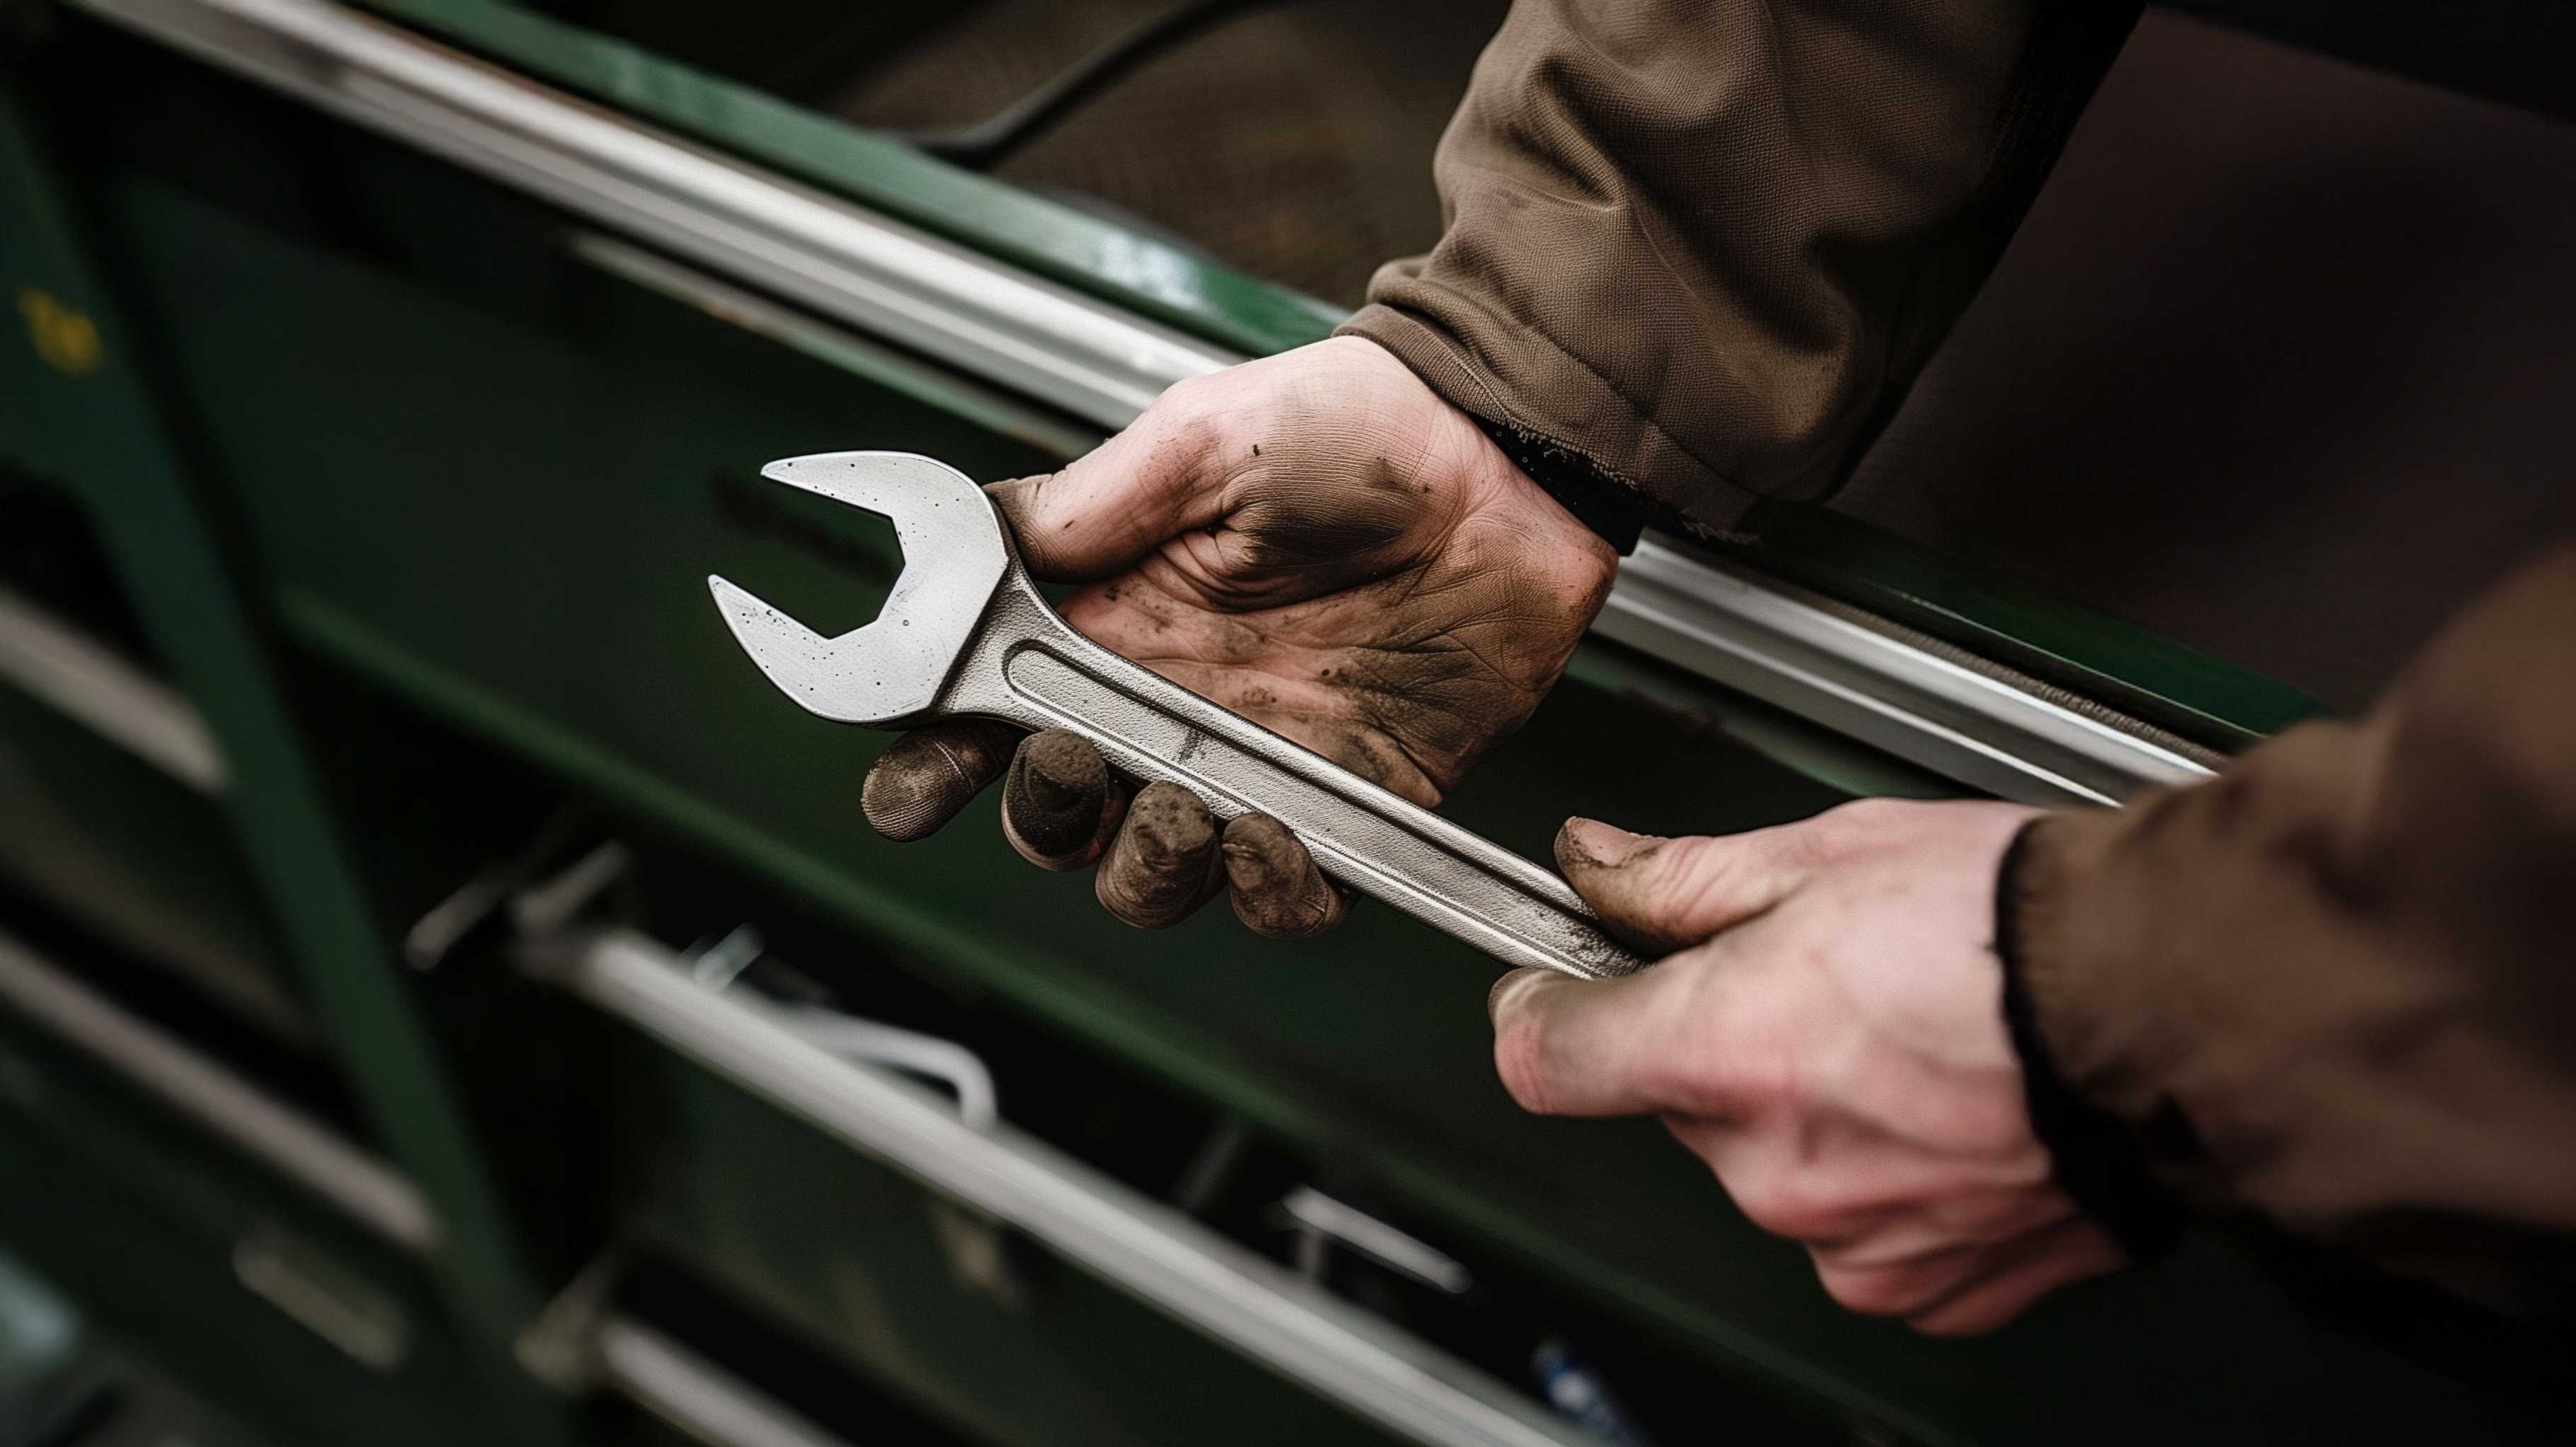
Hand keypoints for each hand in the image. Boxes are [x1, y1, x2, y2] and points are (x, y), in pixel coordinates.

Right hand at [860, 336, 1618, 936]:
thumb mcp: (1203, 439)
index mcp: (1107, 624)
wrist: (1501, 459)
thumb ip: (1088, 502)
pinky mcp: (1344, 806)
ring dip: (1145, 865)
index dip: (933, 762)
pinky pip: (1283, 899)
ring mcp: (1251, 764)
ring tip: (1184, 806)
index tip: (920, 778)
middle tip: (1077, 763)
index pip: (985, 714)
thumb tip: (977, 541)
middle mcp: (1165, 709)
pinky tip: (1268, 836)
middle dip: (1045, 817)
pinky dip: (1264, 893)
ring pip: (1151, 877)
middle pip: (1054, 822)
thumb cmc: (1355, 428)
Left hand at [1490, 800, 2123, 1333]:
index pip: (1549, 1060)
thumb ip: (1683, 877)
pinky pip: (1863, 1231)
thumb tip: (1597, 867)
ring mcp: (1853, 1240)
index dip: (1541, 1010)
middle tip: (1823, 985)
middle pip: (1684, 1106)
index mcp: (1729, 1050)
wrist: (2183, 1007)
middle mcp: (1776, 1167)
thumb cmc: (2023, 923)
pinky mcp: (1929, 1288)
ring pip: (1776, 1167)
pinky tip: (1952, 1109)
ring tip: (1912, 1040)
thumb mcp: (1828, 852)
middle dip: (1727, 1047)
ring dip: (1814, 1113)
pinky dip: (1889, 1177)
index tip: (1550, 988)